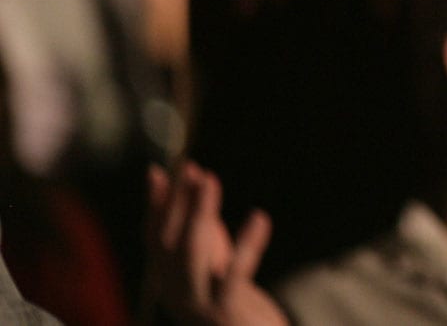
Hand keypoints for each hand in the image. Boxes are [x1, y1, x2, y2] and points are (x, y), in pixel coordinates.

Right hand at [145, 162, 285, 325]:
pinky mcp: (226, 314)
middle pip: (170, 244)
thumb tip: (197, 177)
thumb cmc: (235, 304)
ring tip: (211, 180)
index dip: (156, 206)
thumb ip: (206, 226)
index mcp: (172, 282)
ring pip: (193, 256)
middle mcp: (177, 295)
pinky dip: (247, 245)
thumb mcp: (218, 262)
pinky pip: (235, 275)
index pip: (156, 240)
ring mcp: (199, 307)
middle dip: (178, 202)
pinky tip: (259, 217)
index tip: (158, 171)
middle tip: (188, 166)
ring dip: (200, 214)